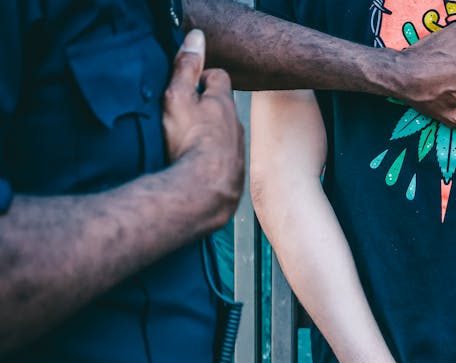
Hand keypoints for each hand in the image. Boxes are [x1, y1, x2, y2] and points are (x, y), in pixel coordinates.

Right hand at [163, 29, 244, 229]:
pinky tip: (197, 169)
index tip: (190, 83)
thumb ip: (186, 68)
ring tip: (189, 145)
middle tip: (186, 115)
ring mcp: (238, 152)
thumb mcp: (178, 97)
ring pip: (226, 136)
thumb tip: (196, 38)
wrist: (203, 192)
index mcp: (222, 104)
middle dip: (208, 108)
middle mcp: (236, 126)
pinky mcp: (234, 177)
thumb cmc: (189, 142)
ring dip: (211, 137)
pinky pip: (224, 162)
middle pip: (224, 108)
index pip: (219, 77)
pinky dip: (212, 162)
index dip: (204, 76)